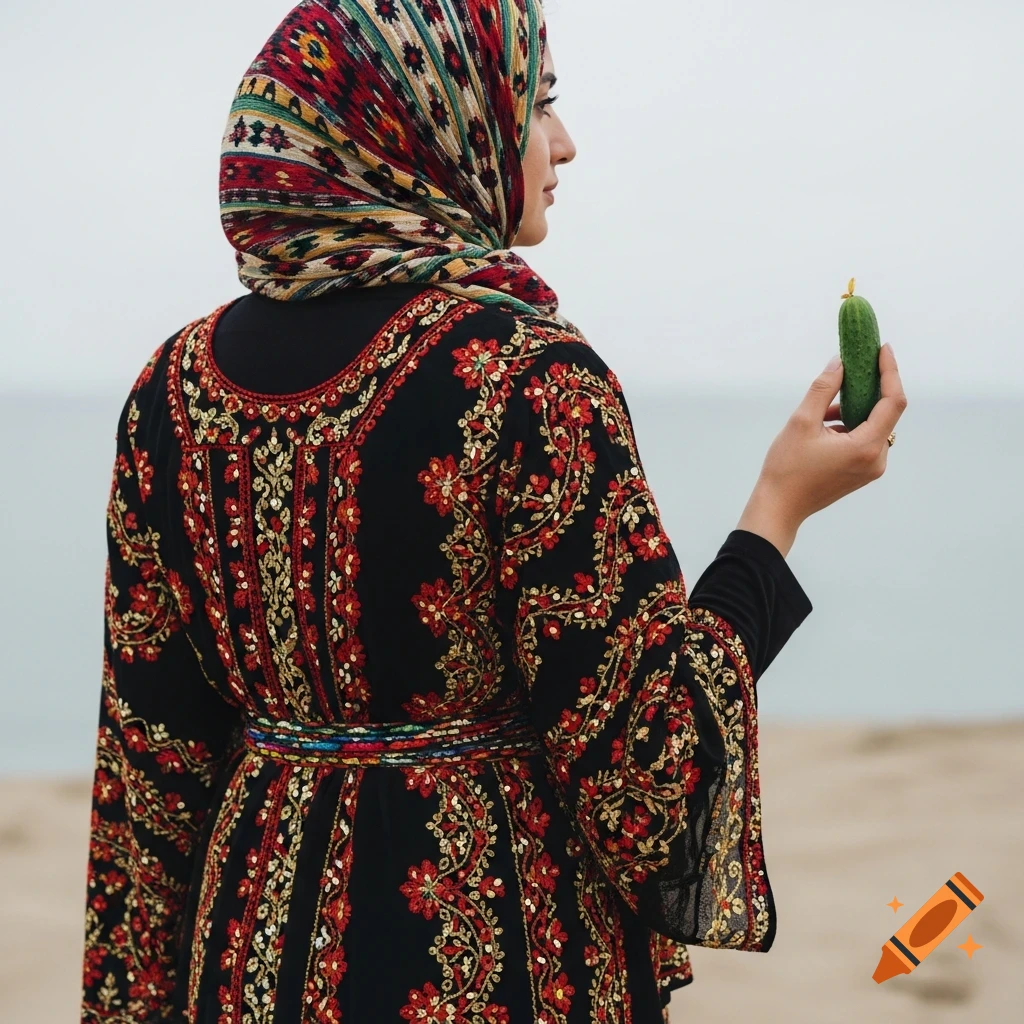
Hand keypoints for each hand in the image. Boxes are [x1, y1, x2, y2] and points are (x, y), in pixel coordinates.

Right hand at [754, 343, 907, 527]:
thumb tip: (840, 363)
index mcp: (867, 447)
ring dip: (853, 409)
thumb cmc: (786, 469)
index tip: (882, 349)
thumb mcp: (801, 422)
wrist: (779, 508)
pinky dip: (849, 426)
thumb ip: (823, 389)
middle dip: (868, 388)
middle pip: (885, 412)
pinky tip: (823, 425)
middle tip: (852, 366)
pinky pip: (864, 440)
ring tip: (822, 408)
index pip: (893, 401)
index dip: (890, 371)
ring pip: (873, 426)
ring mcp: (871, 468)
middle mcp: (877, 459)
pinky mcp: (861, 472)